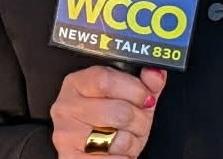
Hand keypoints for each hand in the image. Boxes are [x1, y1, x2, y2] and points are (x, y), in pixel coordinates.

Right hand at [50, 65, 166, 156]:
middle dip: (140, 121)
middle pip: (119, 111)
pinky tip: (116, 152)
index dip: (134, 89)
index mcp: (76, 83)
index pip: (104, 79)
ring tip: (125, 138)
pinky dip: (125, 158)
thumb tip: (156, 73)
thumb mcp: (126, 99)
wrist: (90, 154)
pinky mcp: (72, 158)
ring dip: (133, 142)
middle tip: (138, 123)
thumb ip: (143, 84)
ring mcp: (67, 134)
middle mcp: (66, 106)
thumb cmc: (107, 123)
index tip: (146, 97)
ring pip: (120, 140)